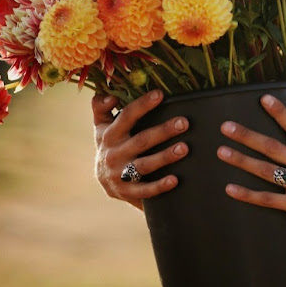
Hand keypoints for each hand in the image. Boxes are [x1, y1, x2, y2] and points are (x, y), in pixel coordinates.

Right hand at [92, 90, 188, 209]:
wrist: (104, 180)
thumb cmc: (110, 145)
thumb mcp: (102, 126)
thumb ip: (101, 107)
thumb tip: (109, 96)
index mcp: (110, 134)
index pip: (127, 116)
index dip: (142, 105)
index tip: (160, 94)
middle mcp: (113, 154)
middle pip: (141, 140)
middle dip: (163, 131)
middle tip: (184, 123)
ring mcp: (120, 174)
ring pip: (145, 165)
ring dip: (165, 157)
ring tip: (184, 148)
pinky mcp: (127, 192)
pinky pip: (145, 190)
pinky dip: (160, 186)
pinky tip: (175, 180)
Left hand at [218, 94, 285, 249]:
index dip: (280, 112)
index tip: (264, 99)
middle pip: (271, 146)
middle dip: (247, 135)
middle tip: (226, 126)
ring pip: (265, 170)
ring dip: (241, 160)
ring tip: (221, 151)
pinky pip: (267, 199)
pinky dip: (247, 194)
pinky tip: (230, 189)